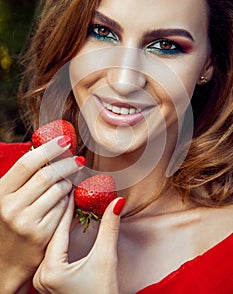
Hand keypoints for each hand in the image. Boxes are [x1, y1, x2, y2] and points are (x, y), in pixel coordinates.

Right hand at [0, 137, 80, 292]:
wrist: (6, 261)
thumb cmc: (9, 223)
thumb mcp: (6, 197)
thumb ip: (22, 177)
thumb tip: (46, 150)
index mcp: (0, 193)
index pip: (26, 164)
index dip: (48, 149)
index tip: (64, 141)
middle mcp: (11, 207)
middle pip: (47, 175)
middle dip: (67, 163)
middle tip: (77, 159)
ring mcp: (27, 222)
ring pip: (59, 190)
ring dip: (68, 182)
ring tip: (68, 181)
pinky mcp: (42, 234)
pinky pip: (64, 208)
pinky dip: (68, 199)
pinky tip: (66, 198)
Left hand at [33, 195, 125, 293]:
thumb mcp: (106, 259)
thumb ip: (109, 228)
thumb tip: (117, 202)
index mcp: (50, 271)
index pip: (59, 229)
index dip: (68, 207)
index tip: (73, 189)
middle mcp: (41, 275)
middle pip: (53, 234)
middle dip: (65, 213)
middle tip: (73, 192)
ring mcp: (42, 279)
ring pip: (52, 242)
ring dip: (64, 224)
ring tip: (73, 204)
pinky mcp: (48, 281)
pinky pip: (53, 251)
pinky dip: (63, 237)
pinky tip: (72, 225)